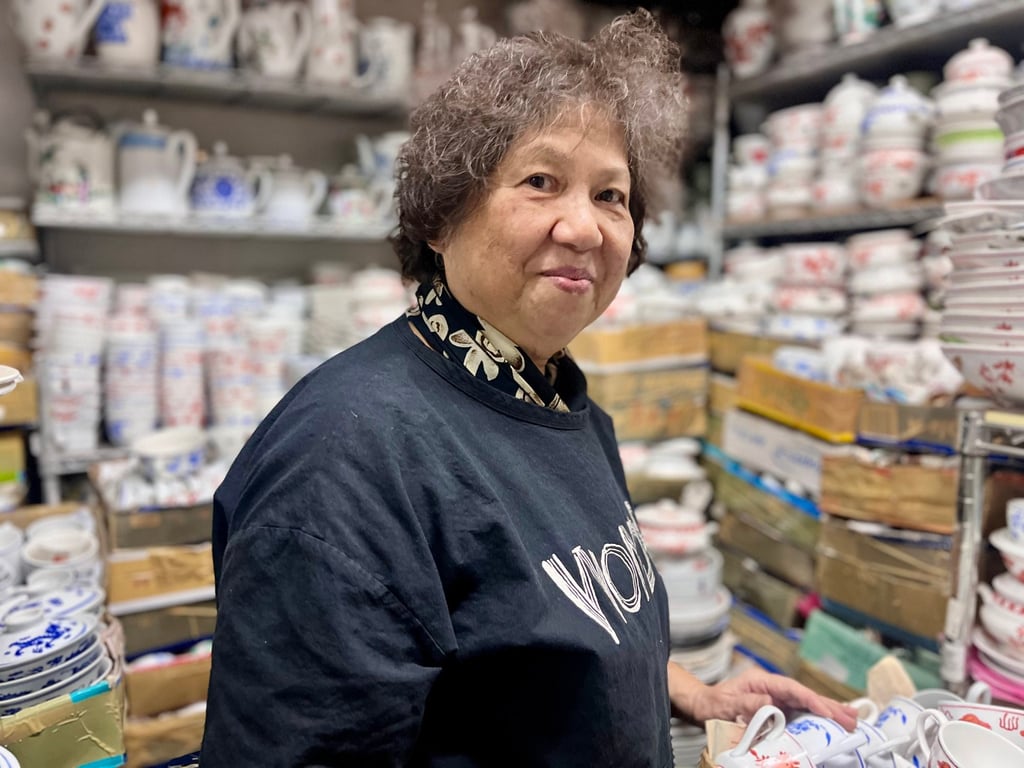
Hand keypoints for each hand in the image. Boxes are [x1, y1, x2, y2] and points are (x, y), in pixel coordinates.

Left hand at [668, 663, 858, 730]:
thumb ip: (747, 702)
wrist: (700, 706)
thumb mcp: (725, 703)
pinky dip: (815, 721)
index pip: (793, 690)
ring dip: (827, 713)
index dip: (813, 700)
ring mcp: (775, 700)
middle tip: (852, 718)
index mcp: (762, 680)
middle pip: (805, 696)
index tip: (829, 712)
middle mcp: (771, 688)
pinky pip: (798, 716)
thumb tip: (770, 703)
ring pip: (806, 706)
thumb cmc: (710, 702)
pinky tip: (829, 726)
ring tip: (850, 720)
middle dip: (829, 706)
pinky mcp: (775, 712)